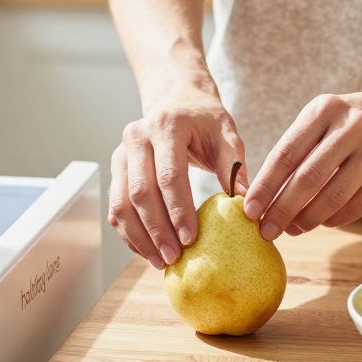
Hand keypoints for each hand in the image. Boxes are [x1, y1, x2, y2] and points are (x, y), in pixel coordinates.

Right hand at [110, 87, 246, 268]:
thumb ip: (233, 167)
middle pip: (140, 193)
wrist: (177, 100)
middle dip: (157, 230)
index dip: (178, 210)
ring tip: (161, 261)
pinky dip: (129, 233)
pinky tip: (147, 251)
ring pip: (121, 204)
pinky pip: (116, 208)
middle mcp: (136, 138)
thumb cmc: (205, 121)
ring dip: (140, 237)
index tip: (192, 238)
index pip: (168, 175)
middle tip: (175, 257)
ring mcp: (121, 153)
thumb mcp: (226, 134)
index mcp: (166, 126)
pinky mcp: (116, 169)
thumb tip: (245, 205)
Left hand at [243, 87, 361, 239]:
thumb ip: (298, 149)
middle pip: (307, 178)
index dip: (265, 187)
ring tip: (292, 230)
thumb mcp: (326, 117)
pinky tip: (324, 222)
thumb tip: (265, 195)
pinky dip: (336, 219)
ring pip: (333, 196)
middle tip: (265, 231)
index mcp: (324, 109)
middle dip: (281, 210)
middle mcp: (351, 125)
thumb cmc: (356, 120)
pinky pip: (359, 204)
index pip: (285, 154)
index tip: (249, 211)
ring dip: (308, 219)